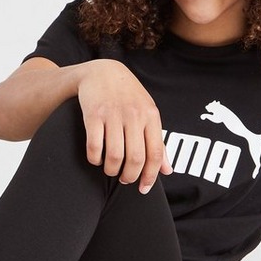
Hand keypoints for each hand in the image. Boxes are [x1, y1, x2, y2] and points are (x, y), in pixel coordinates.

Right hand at [77, 59, 171, 192]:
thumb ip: (158, 142)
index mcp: (151, 116)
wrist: (102, 72)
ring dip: (112, 170)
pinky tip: (96, 159)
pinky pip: (95, 146)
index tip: (143, 189)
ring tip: (110, 170)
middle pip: (135, 158)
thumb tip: (167, 170)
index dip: (150, 176)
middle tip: (124, 179)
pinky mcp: (93, 115)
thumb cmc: (128, 97)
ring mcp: (113, 114)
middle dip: (130, 176)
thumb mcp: (148, 114)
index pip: (155, 153)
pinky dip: (95, 159)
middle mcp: (134, 115)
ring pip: (115, 156)